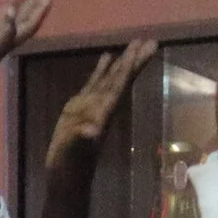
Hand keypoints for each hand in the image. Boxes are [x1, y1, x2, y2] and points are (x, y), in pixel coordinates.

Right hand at [46, 38, 152, 168]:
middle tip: (151, 40)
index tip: (144, 48)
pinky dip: (102, 69)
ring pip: (111, 78)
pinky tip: (107, 55)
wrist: (66, 178)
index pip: (119, 85)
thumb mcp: (73, 152)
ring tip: (135, 42)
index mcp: (102, 113)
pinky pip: (94, 83)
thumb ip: (81, 138)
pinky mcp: (81, 107)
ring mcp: (92, 105)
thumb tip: (92, 129)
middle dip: (135, 60)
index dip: (130, 67)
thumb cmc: (70, 166)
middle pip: (122, 79)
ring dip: (123, 61)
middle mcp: (102, 106)